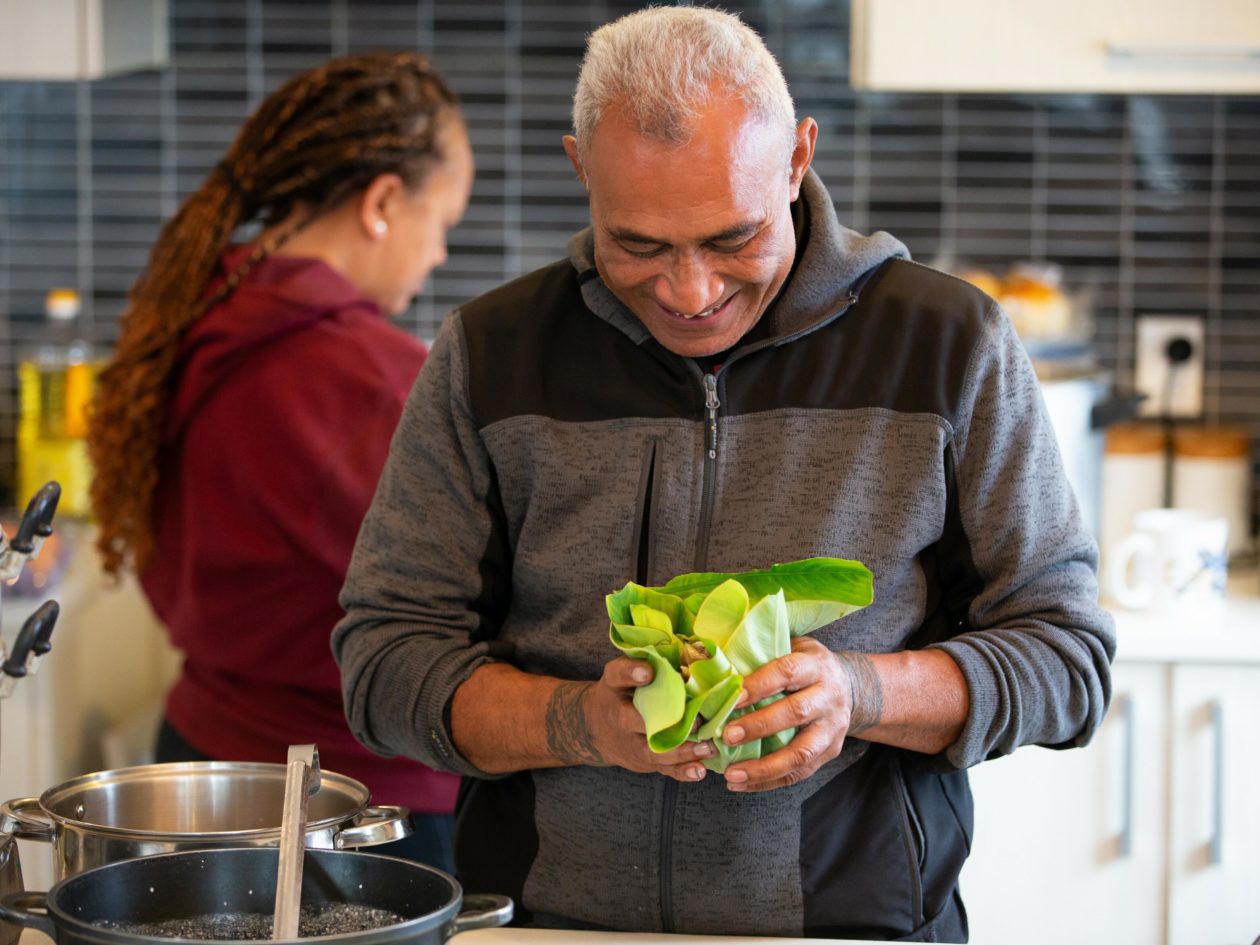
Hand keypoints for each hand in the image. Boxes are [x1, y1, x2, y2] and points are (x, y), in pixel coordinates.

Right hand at [544, 655, 714, 781]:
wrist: (594, 727)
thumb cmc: (622, 692)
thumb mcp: (624, 672)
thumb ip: (648, 661)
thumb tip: (688, 647)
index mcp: (613, 686)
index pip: (618, 674)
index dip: (631, 672)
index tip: (647, 672)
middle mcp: (618, 715)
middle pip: (636, 721)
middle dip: (666, 723)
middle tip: (697, 721)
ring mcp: (629, 742)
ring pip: (654, 750)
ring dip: (683, 751)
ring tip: (709, 747)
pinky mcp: (642, 761)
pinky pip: (662, 769)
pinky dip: (681, 772)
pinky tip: (700, 770)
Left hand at [720, 637, 882, 792]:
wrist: (850, 686)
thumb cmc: (806, 664)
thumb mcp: (793, 647)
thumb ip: (763, 654)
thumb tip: (718, 666)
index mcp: (816, 665)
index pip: (787, 672)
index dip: (759, 685)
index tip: (732, 697)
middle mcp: (829, 697)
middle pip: (795, 714)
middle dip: (758, 727)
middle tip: (726, 737)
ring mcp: (832, 728)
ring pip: (801, 753)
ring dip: (764, 768)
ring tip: (731, 775)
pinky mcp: (830, 751)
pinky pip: (800, 772)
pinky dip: (769, 781)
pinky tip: (743, 784)